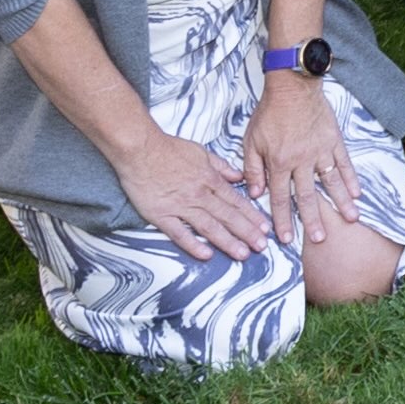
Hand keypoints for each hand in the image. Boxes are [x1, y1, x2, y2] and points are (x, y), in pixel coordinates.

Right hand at [114, 125, 277, 260]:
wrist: (139, 148)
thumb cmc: (168, 149)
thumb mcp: (201, 152)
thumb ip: (221, 166)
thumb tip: (238, 177)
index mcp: (209, 180)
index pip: (236, 201)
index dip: (252, 216)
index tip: (265, 228)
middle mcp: (199, 194)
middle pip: (228, 216)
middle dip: (247, 233)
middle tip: (262, 247)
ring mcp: (180, 206)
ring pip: (209, 227)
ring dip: (227, 242)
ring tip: (243, 254)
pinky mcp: (161, 214)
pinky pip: (179, 233)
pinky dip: (193, 244)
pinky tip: (206, 255)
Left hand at [244, 82, 358, 242]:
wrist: (292, 85)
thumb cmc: (269, 112)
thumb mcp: (251, 140)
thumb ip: (253, 168)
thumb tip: (255, 193)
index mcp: (279, 162)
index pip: (280, 197)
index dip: (282, 220)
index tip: (286, 239)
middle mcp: (301, 161)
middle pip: (308, 196)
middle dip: (313, 220)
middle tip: (320, 240)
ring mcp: (320, 151)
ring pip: (331, 183)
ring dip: (340, 204)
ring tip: (350, 220)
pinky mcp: (333, 141)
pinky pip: (344, 163)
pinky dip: (351, 179)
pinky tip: (357, 193)